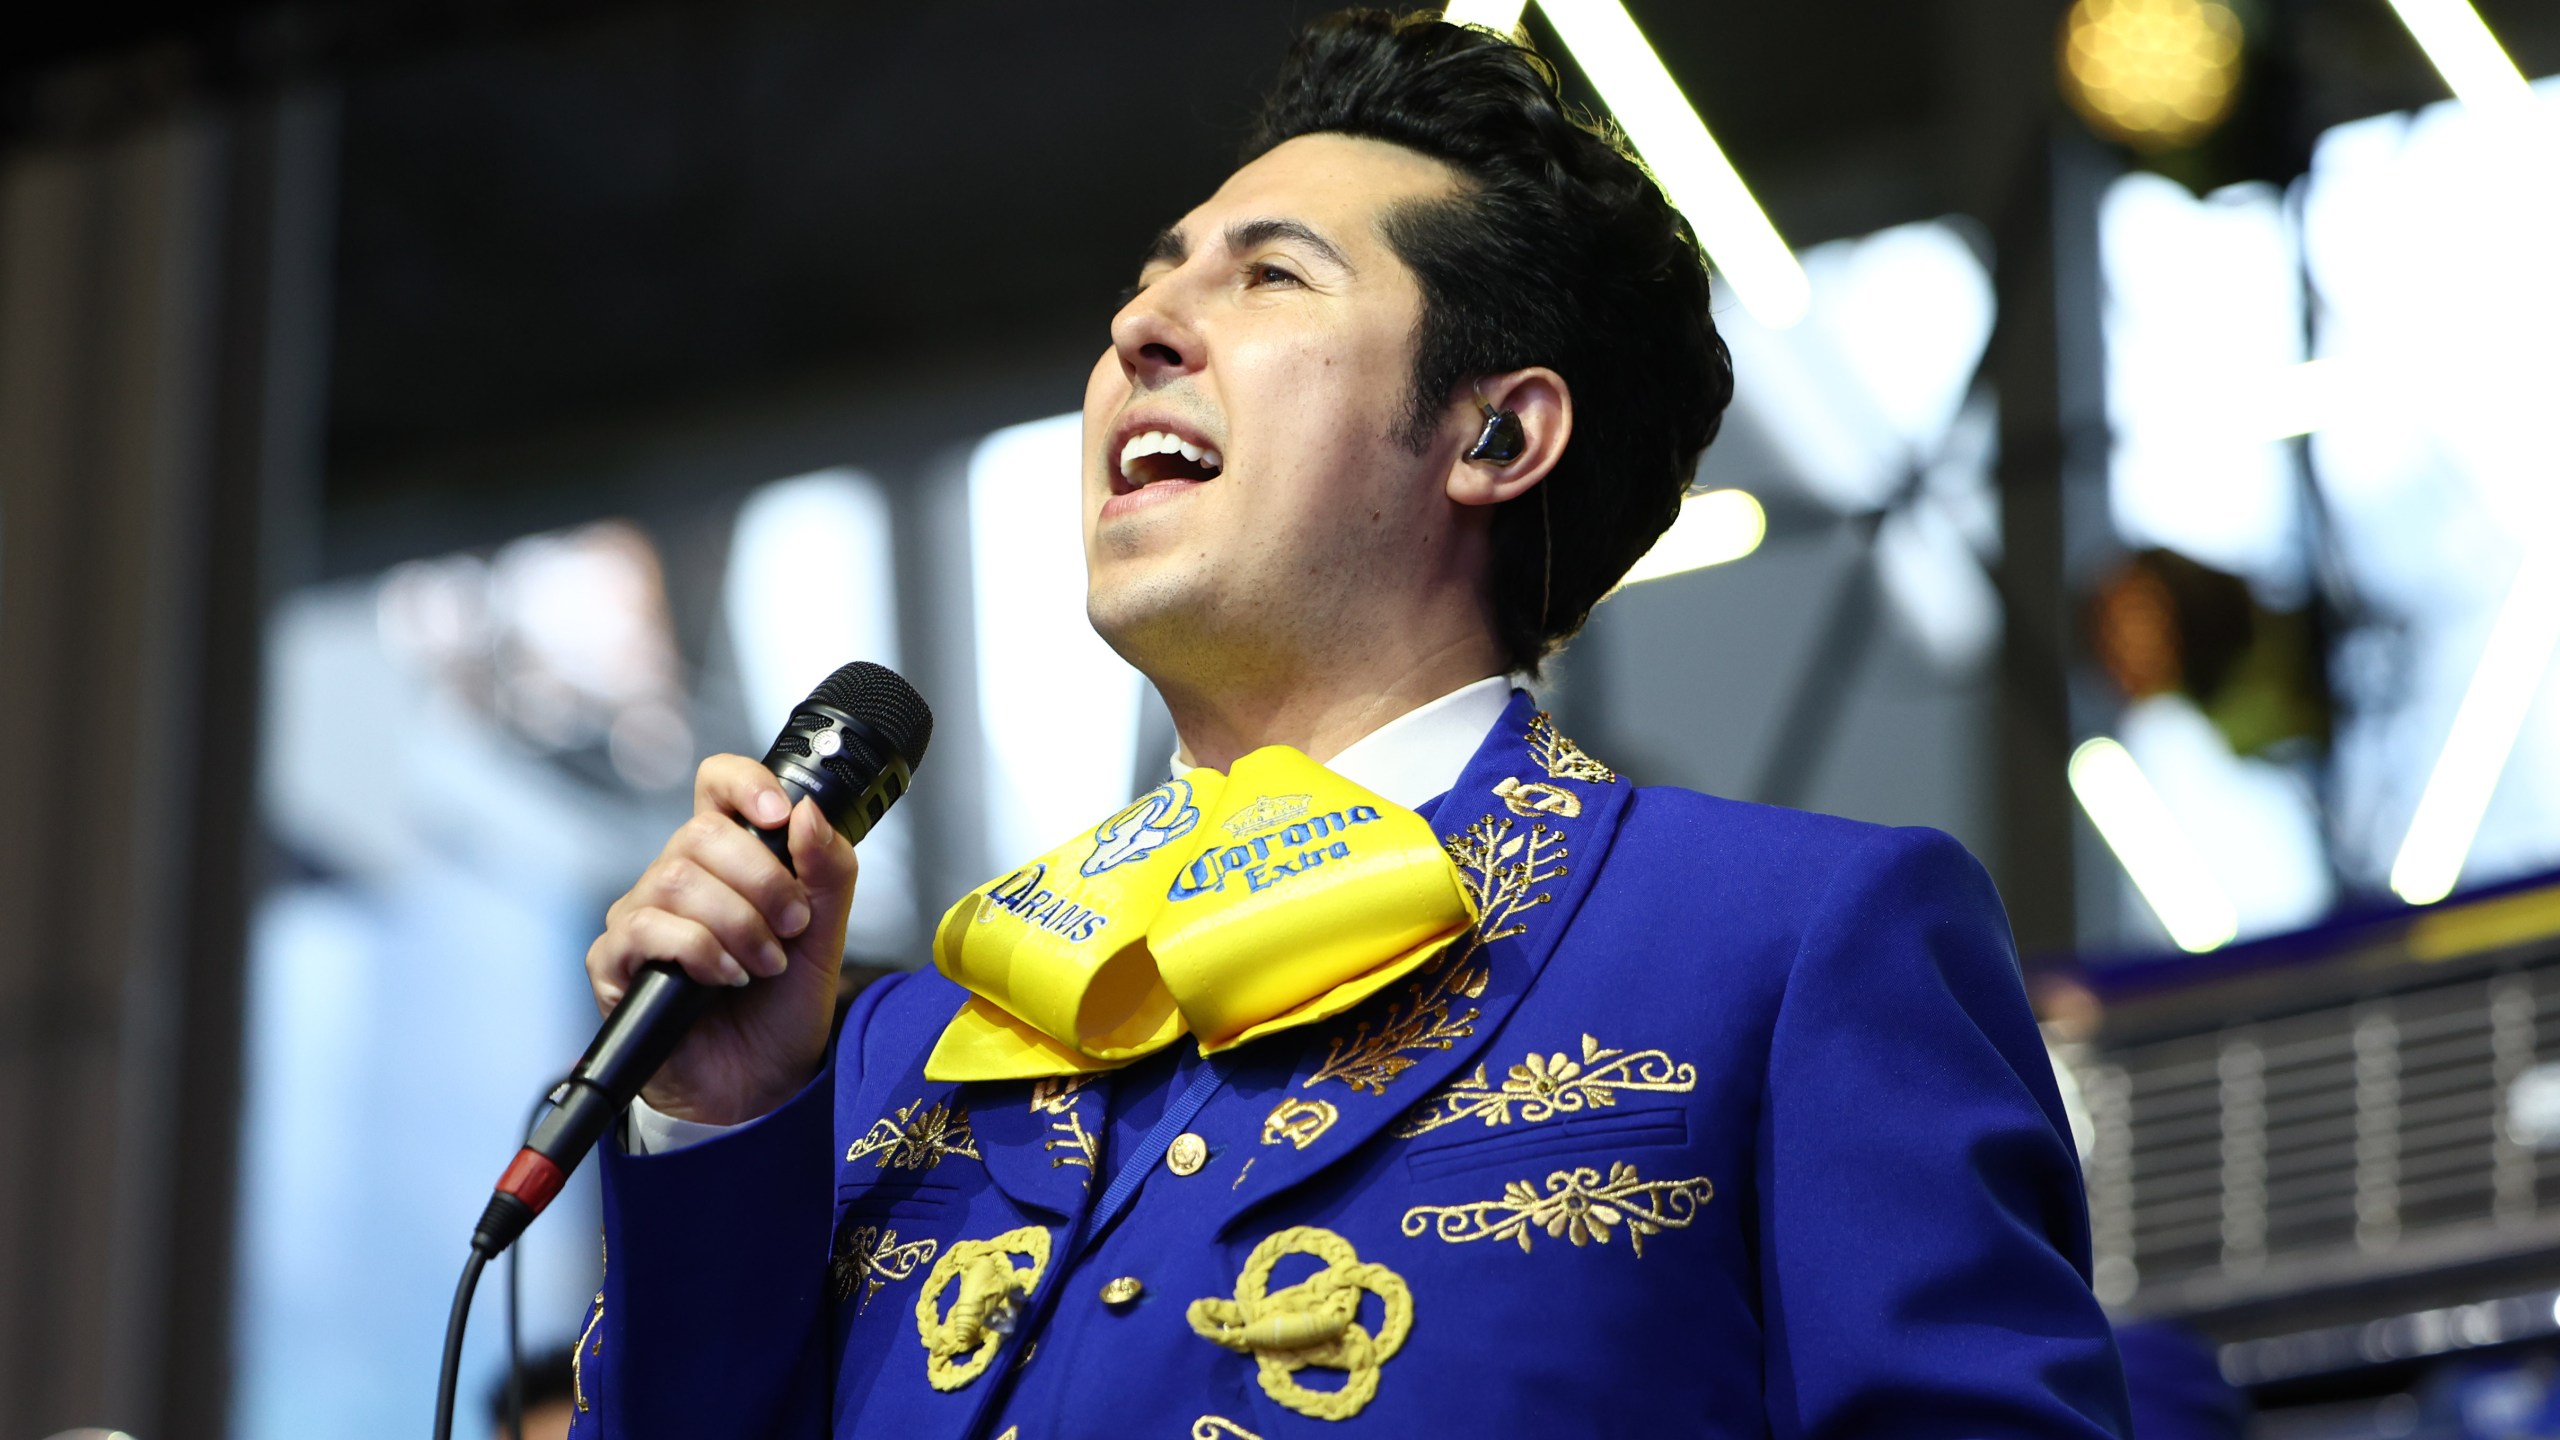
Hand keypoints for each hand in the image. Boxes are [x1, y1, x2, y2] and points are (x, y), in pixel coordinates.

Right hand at [584, 755, 858, 1124]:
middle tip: (793, 928)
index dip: (745, 784)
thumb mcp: (827, 935)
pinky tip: (725, 978)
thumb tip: (809, 812)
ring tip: (765, 964)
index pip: (718, 785)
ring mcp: (641, 916)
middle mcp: (678, 876)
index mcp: (729, 857)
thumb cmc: (782, 1008)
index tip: (780, 814)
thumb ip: (828, 871)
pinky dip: (699, 950)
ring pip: (677, 879)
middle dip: (763, 882)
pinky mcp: (615, 961)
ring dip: (737, 923)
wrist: (760, 1084)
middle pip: (703, 833)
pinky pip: (647, 928)